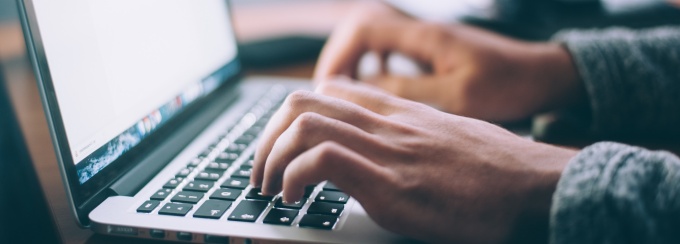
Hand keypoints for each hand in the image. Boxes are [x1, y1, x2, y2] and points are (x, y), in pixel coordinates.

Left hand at [251, 80, 577, 242]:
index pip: (330, 91)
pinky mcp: (392, 184)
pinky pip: (323, 160)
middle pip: (303, 101)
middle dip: (267, 137)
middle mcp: (388, 124)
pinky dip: (294, 177)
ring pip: (304, 124)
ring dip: (271, 157)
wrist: (538, 187)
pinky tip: (294, 199)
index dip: (293, 117)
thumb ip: (412, 138)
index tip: (283, 147)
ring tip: (269, 188)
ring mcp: (388, 150)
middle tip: (261, 171)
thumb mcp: (449, 140)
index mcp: (400, 113)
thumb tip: (389, 156)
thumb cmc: (499, 171)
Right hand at [314, 2, 584, 121]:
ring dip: (353, 60)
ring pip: (372, 36)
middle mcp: (422, 31)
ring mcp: (427, 38)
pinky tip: (375, 87)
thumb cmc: (509, 85)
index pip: (363, 28)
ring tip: (345, 92)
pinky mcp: (432, 50)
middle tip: (330, 91)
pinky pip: (390, 48)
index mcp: (425, 36)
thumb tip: (365, 91)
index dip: (338, 55)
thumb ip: (410, 91)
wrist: (543, 76)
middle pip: (360, 27)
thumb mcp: (458, 96)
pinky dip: (373, 65)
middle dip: (338, 57)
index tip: (329, 87)